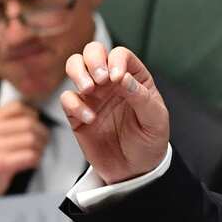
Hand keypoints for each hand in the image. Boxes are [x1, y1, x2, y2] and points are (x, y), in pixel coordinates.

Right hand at [0, 102, 49, 200]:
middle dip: (42, 133)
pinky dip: (36, 159)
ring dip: (40, 148)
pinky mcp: (0, 164)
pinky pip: (30, 156)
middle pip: (29, 123)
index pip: (18, 107)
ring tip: (37, 152)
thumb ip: (6, 122)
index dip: (33, 116)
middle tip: (43, 141)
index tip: (37, 124)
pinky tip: (32, 162)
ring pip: (32, 140)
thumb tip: (34, 113)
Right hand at [60, 42, 169, 183]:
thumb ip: (142, 98)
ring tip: (89, 90)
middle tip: (101, 79)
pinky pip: (67, 98)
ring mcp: (93, 96)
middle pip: (93, 52)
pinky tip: (90, 119)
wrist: (134, 170)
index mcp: (134, 78)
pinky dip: (74, 105)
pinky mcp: (77, 113)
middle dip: (93, 59)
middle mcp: (111, 82)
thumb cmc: (149, 141)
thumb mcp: (155, 120)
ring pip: (74, 66)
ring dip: (78, 72)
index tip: (117, 79)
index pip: (121, 55)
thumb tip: (122, 77)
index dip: (117, 61)